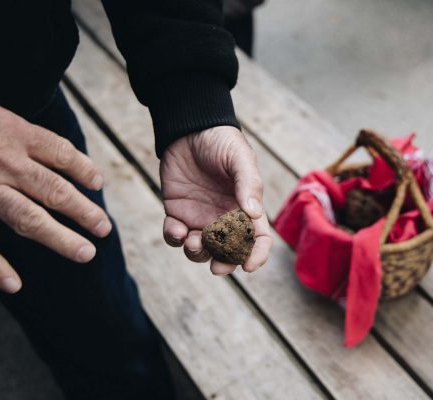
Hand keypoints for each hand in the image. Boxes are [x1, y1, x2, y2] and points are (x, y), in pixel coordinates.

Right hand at [0, 90, 111, 292]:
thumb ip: (10, 129)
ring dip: (61, 239)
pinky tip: (15, 284)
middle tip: (104, 228)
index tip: (98, 183)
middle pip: (56, 191)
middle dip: (84, 212)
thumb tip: (36, 148)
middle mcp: (5, 162)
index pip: (62, 153)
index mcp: (14, 133)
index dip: (84, 169)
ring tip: (86, 253)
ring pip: (30, 220)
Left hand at [161, 126, 271, 274]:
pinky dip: (175, 238)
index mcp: (245, 208)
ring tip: (193, 241)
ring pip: (200, 249)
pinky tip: (176, 229)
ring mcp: (200, 217)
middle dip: (223, 264)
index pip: (258, 238)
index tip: (248, 266)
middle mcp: (224, 217)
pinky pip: (175, 235)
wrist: (189, 128)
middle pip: (228, 252)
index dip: (257, 255)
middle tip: (216, 268)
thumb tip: (253, 214)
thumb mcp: (238, 158)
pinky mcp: (177, 212)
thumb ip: (247, 184)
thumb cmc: (220, 141)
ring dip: (197, 253)